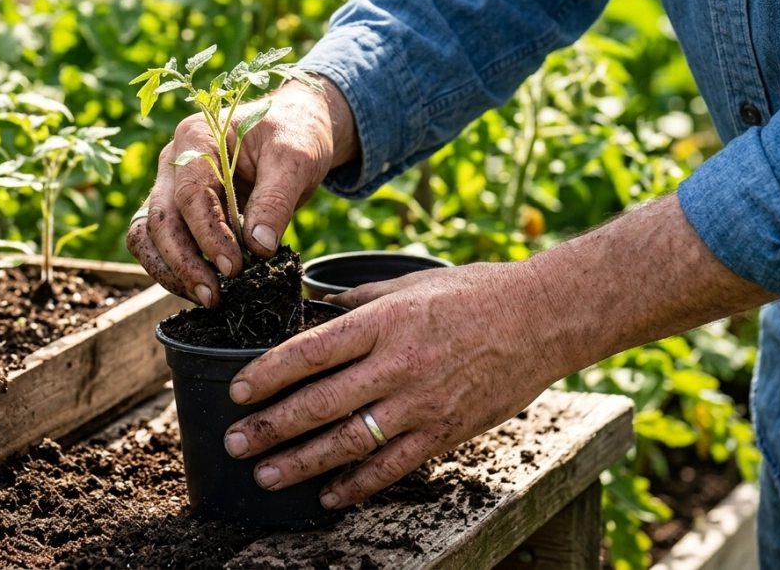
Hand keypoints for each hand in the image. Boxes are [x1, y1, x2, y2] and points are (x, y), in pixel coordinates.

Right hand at [126, 76, 358, 306]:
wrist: (295, 128)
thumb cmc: (295, 134)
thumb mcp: (295, 160)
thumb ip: (275, 201)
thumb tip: (258, 247)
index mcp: (196, 138)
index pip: (190, 194)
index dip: (207, 235)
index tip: (234, 268)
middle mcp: (173, 162)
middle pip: (160, 219)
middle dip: (183, 262)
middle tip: (214, 296)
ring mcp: (170, 186)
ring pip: (148, 235)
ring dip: (171, 271)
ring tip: (208, 298)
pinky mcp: (179, 210)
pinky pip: (161, 243)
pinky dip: (175, 269)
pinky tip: (204, 287)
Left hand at [218, 194, 775, 508]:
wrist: (544, 318)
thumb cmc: (475, 293)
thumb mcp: (409, 283)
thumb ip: (359, 298)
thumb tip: (315, 306)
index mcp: (384, 323)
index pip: (310, 352)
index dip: (268, 375)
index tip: (237, 392)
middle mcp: (398, 365)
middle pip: (320, 402)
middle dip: (271, 426)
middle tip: (235, 441)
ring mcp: (423, 404)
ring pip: (349, 442)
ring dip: (302, 462)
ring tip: (265, 475)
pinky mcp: (446, 431)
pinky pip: (394, 466)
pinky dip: (358, 485)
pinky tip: (328, 495)